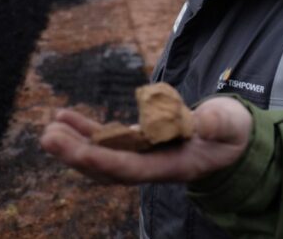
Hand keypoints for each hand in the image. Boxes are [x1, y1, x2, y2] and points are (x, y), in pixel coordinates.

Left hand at [40, 96, 251, 184]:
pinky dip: (85, 130)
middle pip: (107, 167)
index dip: (103, 159)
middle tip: (49, 137)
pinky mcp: (139, 142)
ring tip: (50, 127)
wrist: (233, 140)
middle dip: (77, 154)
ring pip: (101, 155)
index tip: (78, 150)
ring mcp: (143, 155)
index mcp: (173, 166)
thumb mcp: (232, 126)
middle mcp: (152, 166)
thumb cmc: (234, 133)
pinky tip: (64, 116)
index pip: (131, 168)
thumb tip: (202, 123)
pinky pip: (106, 140)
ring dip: (74, 144)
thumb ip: (219, 124)